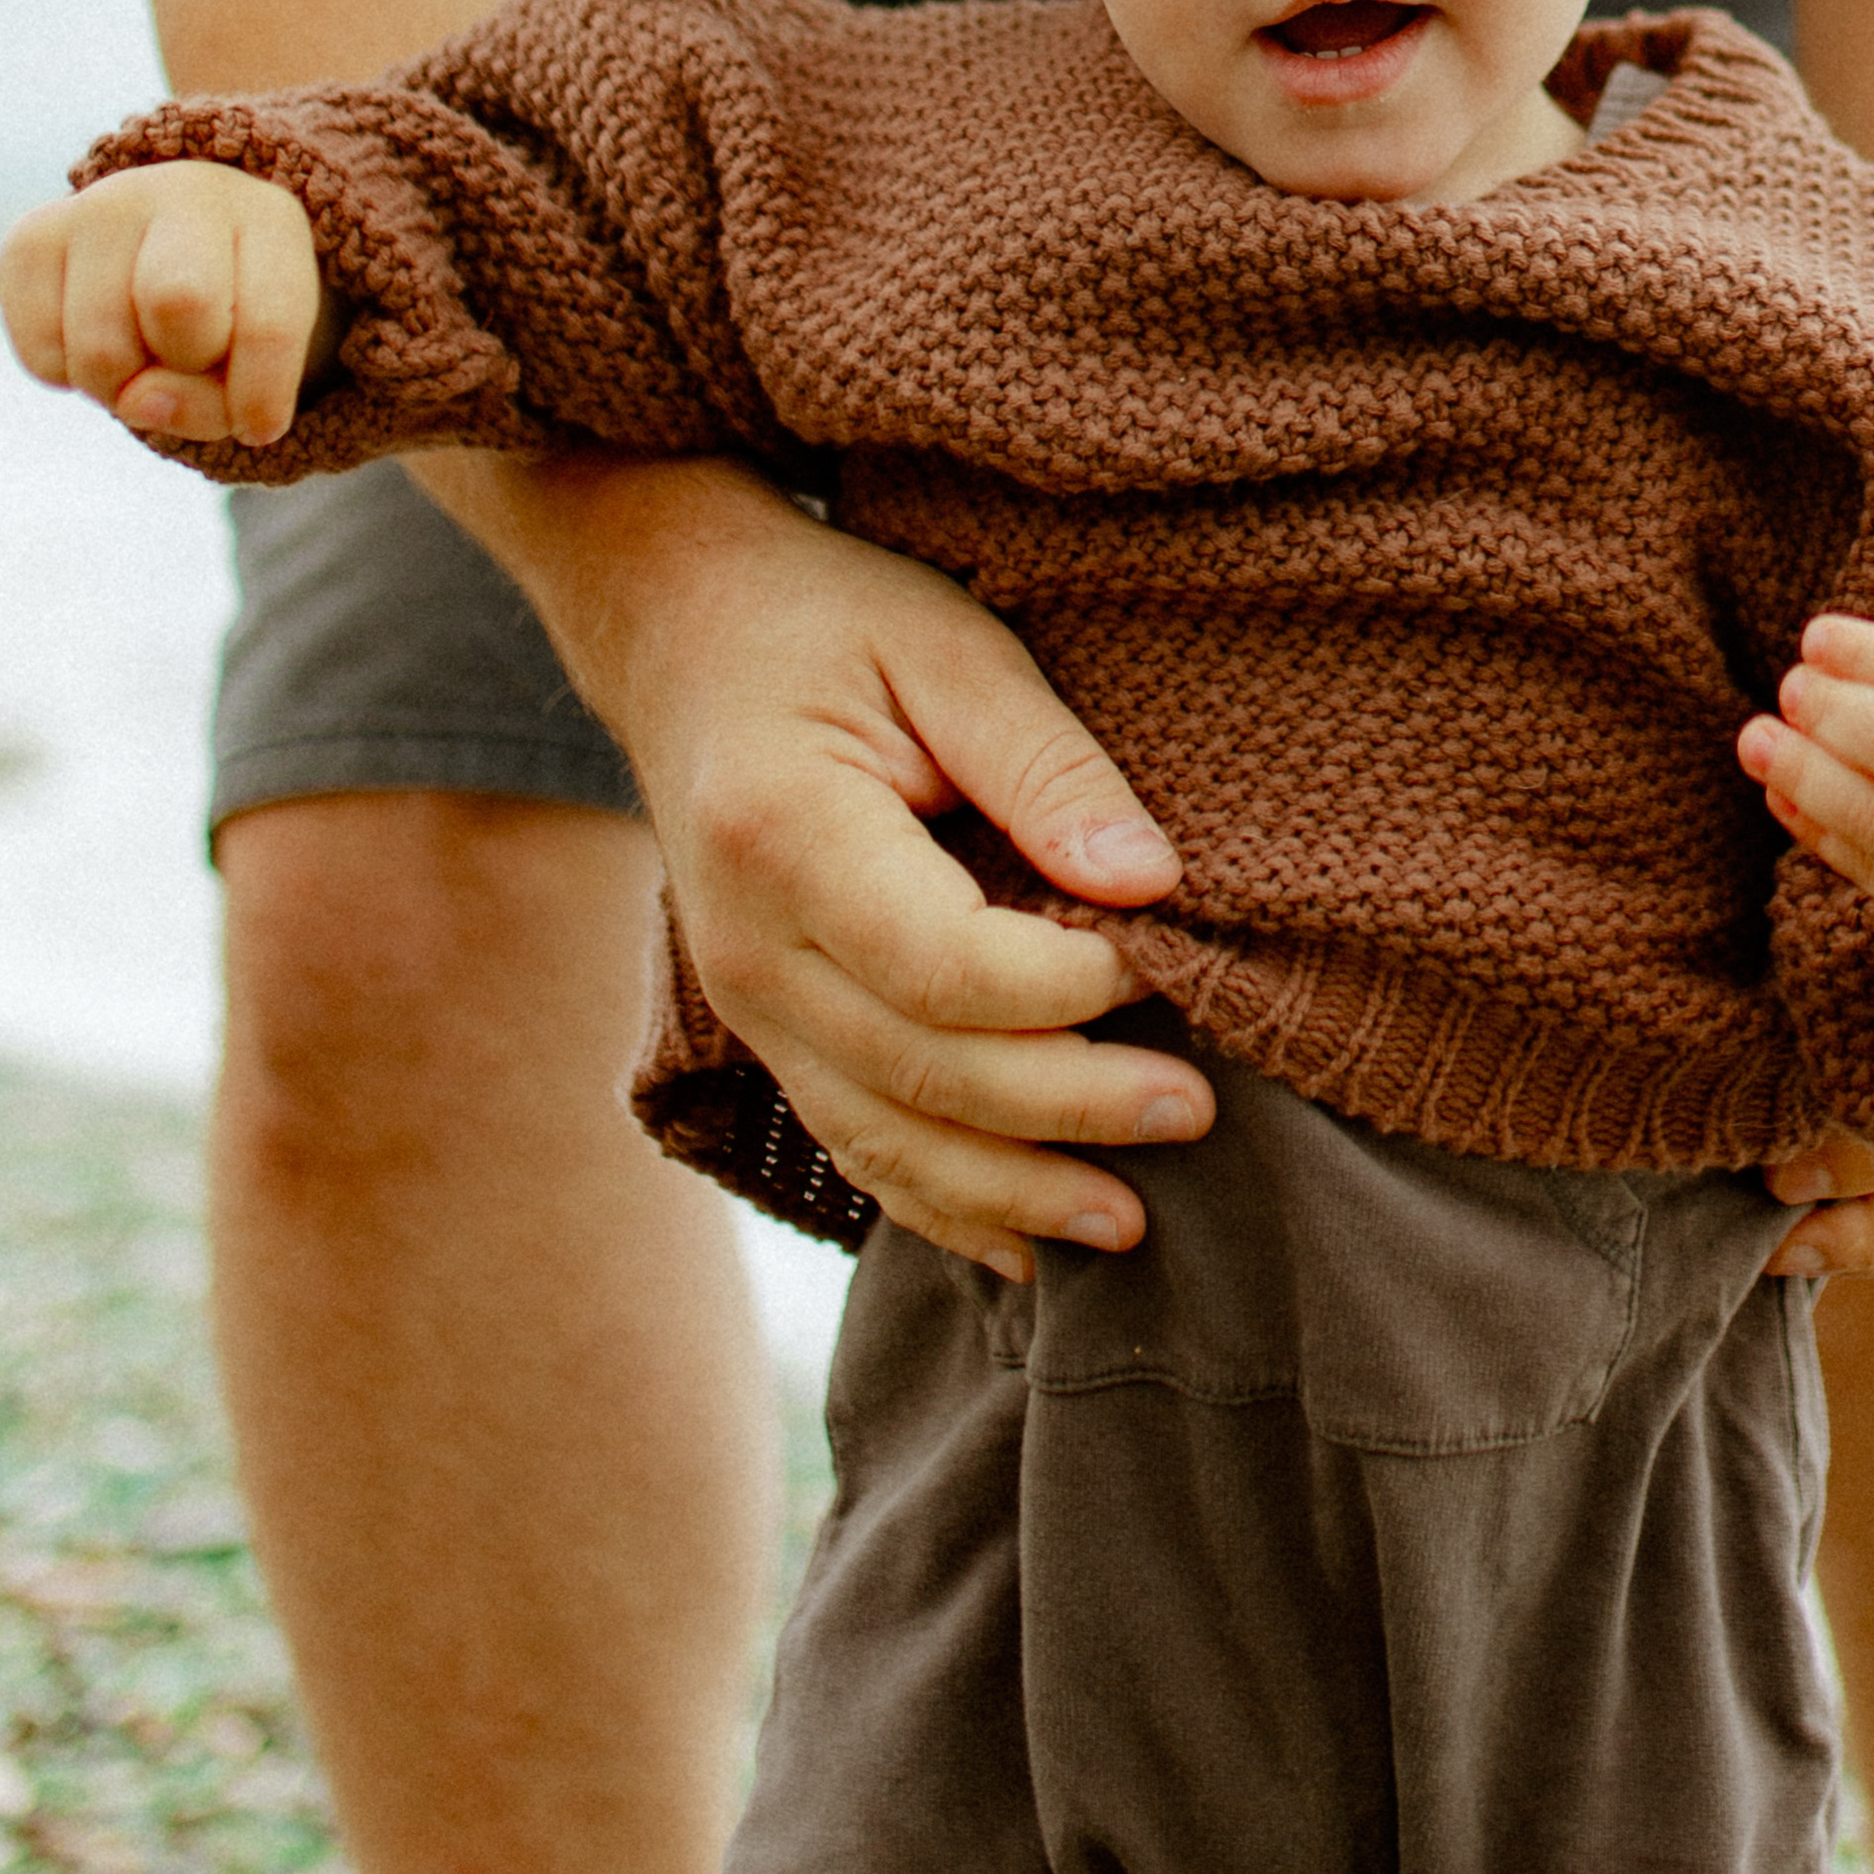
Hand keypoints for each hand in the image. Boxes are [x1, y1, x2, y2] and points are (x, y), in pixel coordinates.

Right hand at [0, 161, 332, 448]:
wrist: (168, 251)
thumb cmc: (231, 318)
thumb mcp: (254, 362)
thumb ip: (217, 401)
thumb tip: (132, 403)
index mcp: (266, 219)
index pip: (268, 325)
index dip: (260, 397)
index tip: (259, 423)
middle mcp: (179, 192)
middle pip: (175, 307)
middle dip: (184, 367)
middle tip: (187, 359)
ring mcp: (96, 207)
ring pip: (100, 352)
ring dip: (122, 388)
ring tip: (142, 355)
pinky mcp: (30, 240)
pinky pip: (43, 357)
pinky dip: (72, 378)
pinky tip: (96, 340)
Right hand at [441, 460, 1216, 1276]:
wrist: (680, 633)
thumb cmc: (827, 622)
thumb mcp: (948, 647)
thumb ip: (1048, 764)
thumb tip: (1149, 882)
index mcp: (784, 833)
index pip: (939, 961)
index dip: (1061, 985)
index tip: (1161, 963)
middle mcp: (746, 944)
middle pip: (918, 1069)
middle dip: (1066, 1107)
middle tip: (1193, 1111)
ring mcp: (745, 1004)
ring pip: (882, 1137)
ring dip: (1012, 1192)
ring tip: (1131, 1223)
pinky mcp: (768, 1032)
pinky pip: (852, 1144)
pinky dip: (942, 1206)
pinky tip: (1029, 1252)